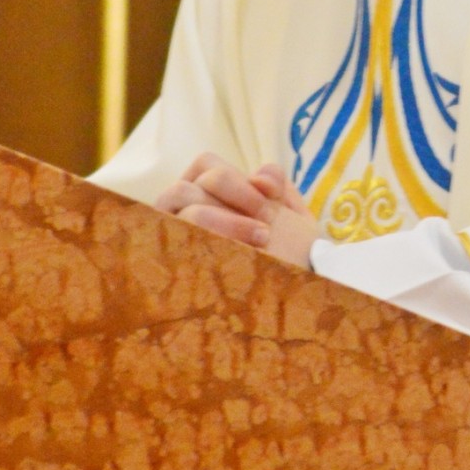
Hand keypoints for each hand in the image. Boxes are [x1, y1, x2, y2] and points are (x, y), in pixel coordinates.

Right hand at [154, 153, 319, 266]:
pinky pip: (182, 246)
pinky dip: (214, 245)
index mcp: (206, 191)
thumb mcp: (290, 217)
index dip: (236, 177)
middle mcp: (182, 212)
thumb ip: (277, 187)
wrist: (294, 305)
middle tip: (268, 224)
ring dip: (225, 222)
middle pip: (189, 186)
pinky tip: (244, 259)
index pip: (206, 165)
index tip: (269, 198)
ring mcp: (175, 238)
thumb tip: (261, 175)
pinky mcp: (177, 267)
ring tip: (261, 239)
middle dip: (233, 198)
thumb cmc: (289, 255)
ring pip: (185, 214)